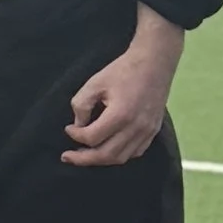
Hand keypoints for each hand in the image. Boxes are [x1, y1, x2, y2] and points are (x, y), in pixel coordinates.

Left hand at [64, 16, 182, 167]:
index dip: (75, 135)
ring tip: (85, 155)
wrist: (154, 63)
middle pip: (106, 155)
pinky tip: (107, 149)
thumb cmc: (123, 70)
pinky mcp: (153, 131)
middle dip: (84, 159)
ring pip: (121, 158)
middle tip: (68, 157)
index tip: (68, 128)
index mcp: (121, 114)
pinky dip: (118, 155)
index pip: (92, 137)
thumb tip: (78, 127)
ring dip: (100, 160)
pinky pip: (134, 152)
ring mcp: (147, 131)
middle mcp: (136, 127)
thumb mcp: (95, 82)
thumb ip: (82, 105)